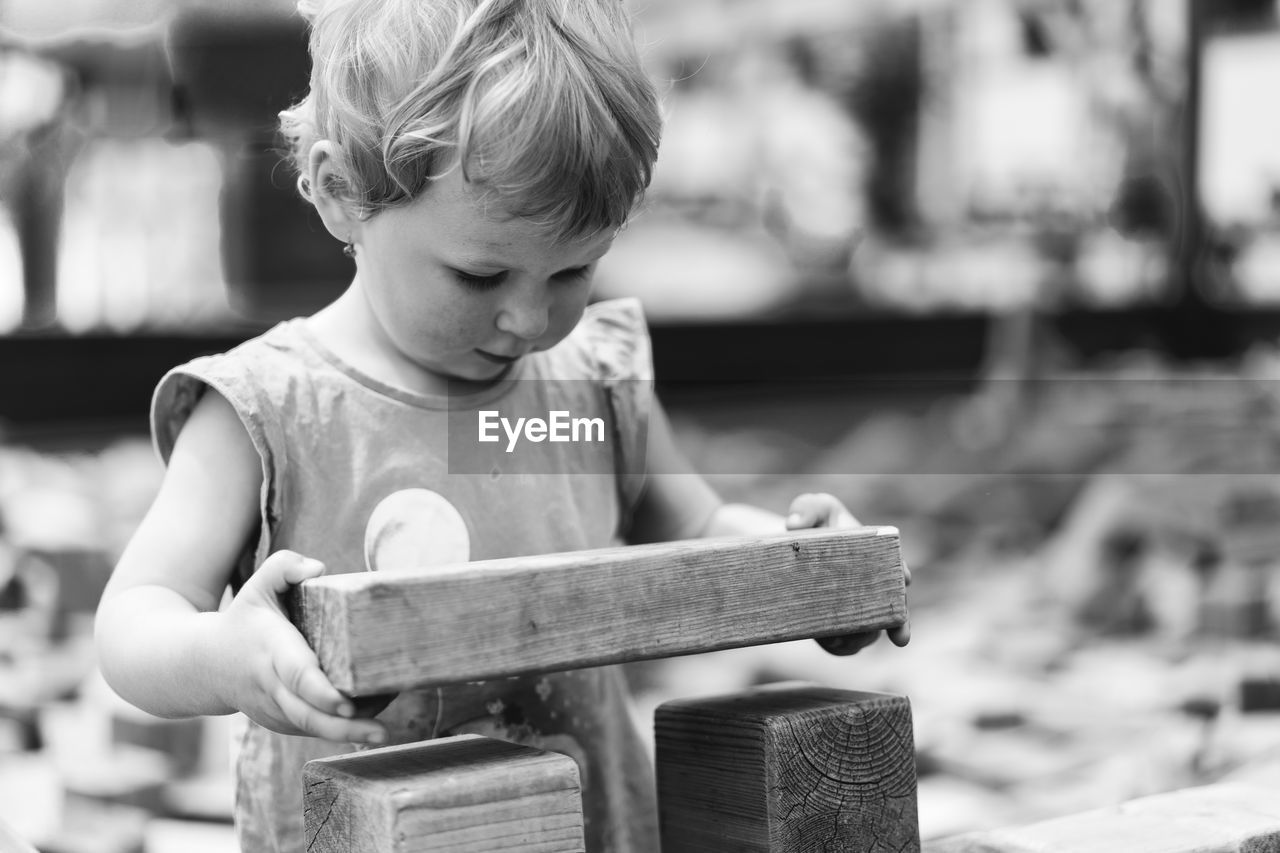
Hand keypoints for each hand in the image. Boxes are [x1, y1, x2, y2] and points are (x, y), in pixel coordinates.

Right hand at [213, 551, 386, 744]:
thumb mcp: (257, 587)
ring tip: (384, 729)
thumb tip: (317, 567)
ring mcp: (277, 710)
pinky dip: (343, 730)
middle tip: (381, 732)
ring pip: (314, 729)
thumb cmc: (244, 621)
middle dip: (345, 728)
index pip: (298, 675)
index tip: (347, 703)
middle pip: (309, 715)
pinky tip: (372, 720)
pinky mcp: (283, 723)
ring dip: (352, 732)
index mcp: (272, 651)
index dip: (322, 692)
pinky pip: (314, 731)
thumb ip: (283, 567)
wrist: (206, 666)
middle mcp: (273, 686)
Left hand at [785, 493, 911, 653]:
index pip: (897, 568)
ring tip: (846, 635)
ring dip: (864, 637)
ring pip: (869, 632)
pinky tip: (834, 642)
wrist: (790, 552)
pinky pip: (845, 646)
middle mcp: (873, 589)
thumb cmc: (812, 526)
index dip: (902, 575)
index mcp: (878, 558)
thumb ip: (807, 508)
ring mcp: (857, 611)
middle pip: (892, 609)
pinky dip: (843, 647)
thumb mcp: (813, 509)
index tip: (905, 578)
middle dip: (898, 623)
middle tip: (900, 636)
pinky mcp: (837, 629)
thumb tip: (794, 525)